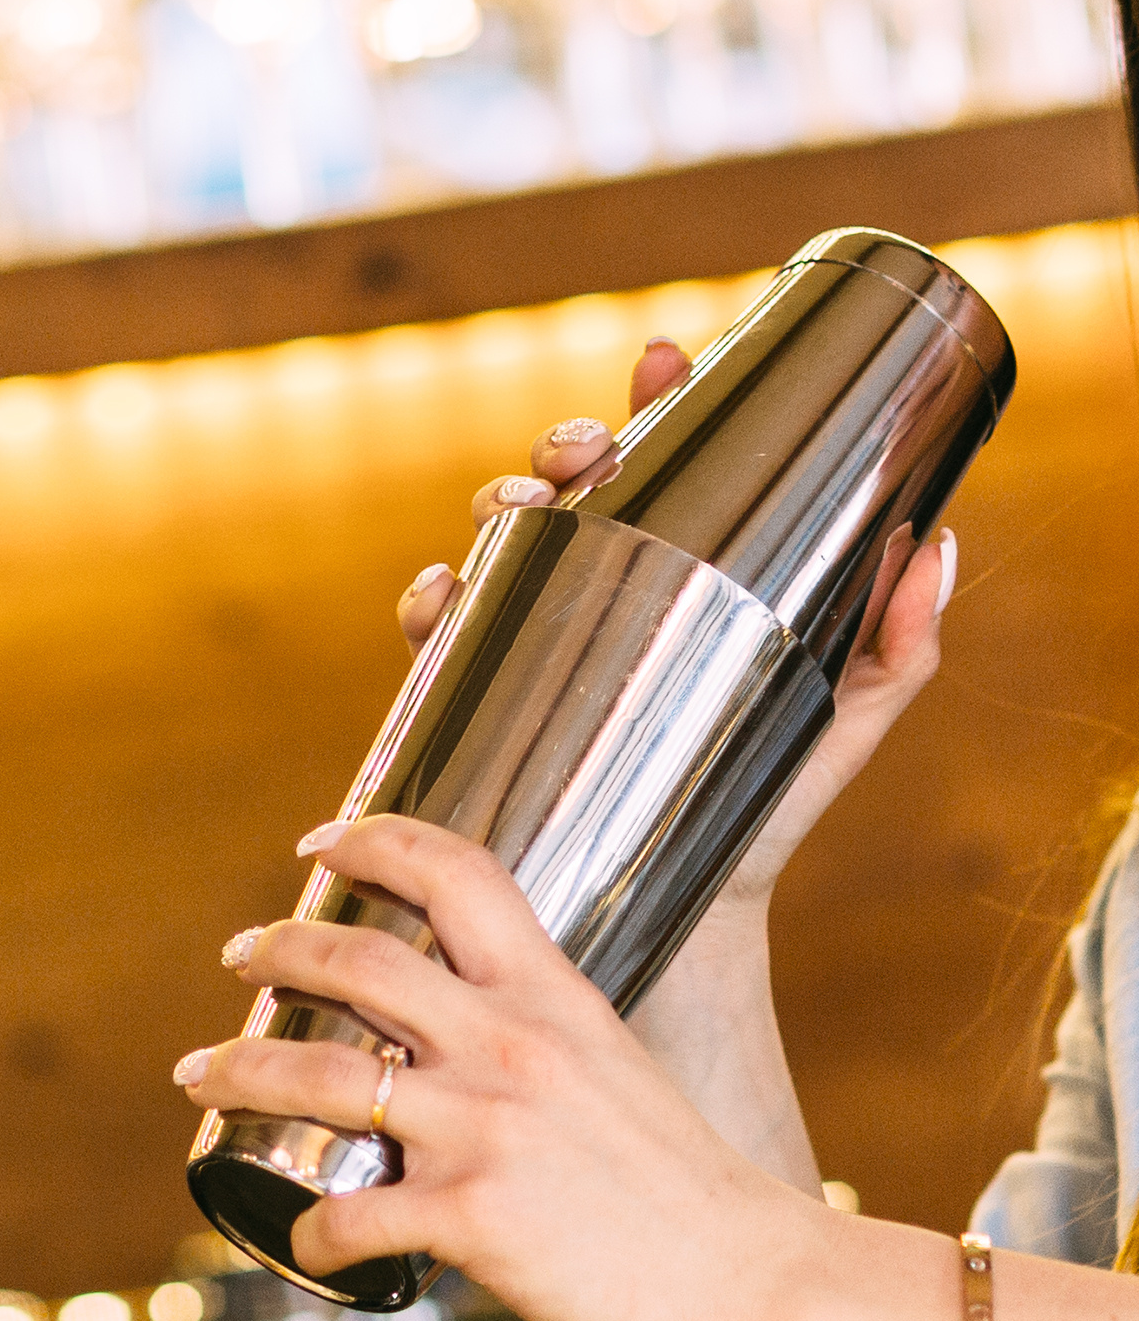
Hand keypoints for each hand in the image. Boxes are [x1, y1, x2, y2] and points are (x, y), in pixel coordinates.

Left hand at [181, 814, 816, 1320]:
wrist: (746, 1274)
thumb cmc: (681, 1176)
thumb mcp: (613, 1062)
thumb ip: (541, 1037)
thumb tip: (467, 1044)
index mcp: (552, 993)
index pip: (456, 870)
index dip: (376, 839)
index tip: (325, 840)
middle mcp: (511, 1043)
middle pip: (358, 959)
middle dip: (277, 946)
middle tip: (241, 954)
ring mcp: (487, 1128)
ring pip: (321, 1076)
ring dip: (241, 1070)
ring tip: (203, 1072)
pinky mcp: (475, 1217)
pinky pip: (352, 1216)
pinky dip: (311, 1231)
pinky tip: (304, 1239)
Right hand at [395, 337, 955, 913]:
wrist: (695, 917)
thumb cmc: (768, 810)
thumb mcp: (842, 721)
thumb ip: (896, 648)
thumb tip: (938, 546)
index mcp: (682, 586)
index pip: (663, 473)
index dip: (656, 400)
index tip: (665, 353)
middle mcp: (603, 602)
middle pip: (569, 489)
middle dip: (565, 441)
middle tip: (586, 449)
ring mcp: (541, 649)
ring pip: (498, 543)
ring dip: (496, 500)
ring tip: (523, 507)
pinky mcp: (488, 707)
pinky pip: (443, 637)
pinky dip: (432, 600)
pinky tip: (447, 594)